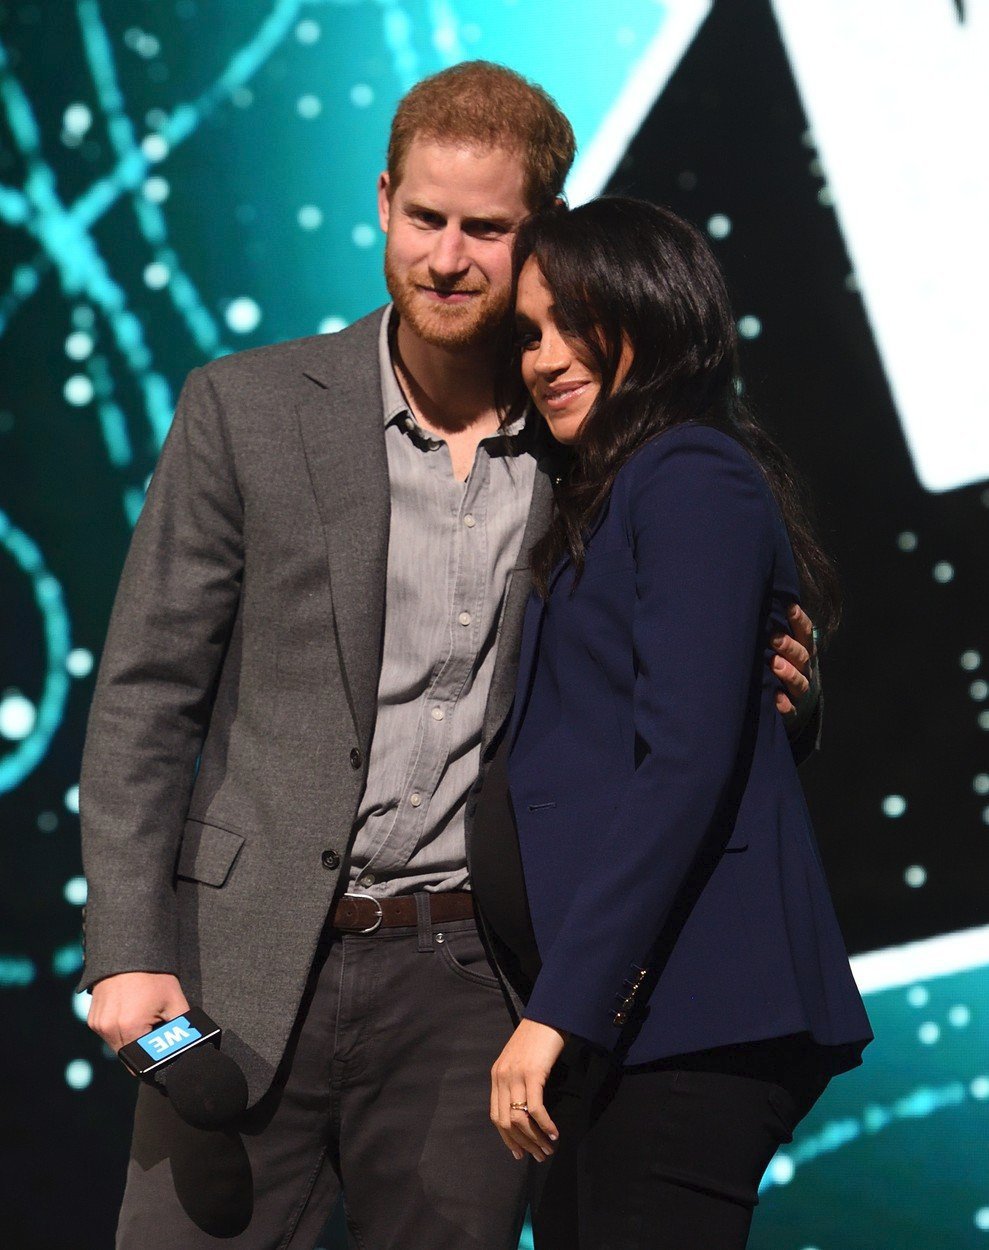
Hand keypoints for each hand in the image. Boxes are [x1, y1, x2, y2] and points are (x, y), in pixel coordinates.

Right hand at [87, 971, 190, 1057]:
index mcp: (130, 1028)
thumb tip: (188, 1044)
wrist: (130, 953)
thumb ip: (182, 1027)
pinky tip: (130, 1012)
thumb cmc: (154, 976)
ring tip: (141, 1017)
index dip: (152, 1060)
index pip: (140, 1064)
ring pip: (116, 1046)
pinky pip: (107, 1034)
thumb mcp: (175, 1001)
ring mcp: (98, 1024)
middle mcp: (109, 1029)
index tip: (160, 1052)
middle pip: (127, 1056)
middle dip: (141, 1050)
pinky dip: (119, 1030)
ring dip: (129, 1040)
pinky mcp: (92, 1019)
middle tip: (154, 1032)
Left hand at [490, 1018, 565, 1162]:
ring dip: (535, 1139)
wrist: (548, 1014)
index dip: (507, 1139)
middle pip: (507, 1122)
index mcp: (497, 1076)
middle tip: (539, 1156)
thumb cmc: (537, 1038)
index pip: (496, 1116)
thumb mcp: (520, 1061)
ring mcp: (515, 1075)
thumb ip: (517, 1082)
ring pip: (520, 1119)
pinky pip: (535, 1108)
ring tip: (548, 1149)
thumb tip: (526, 1111)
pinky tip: (554, 1133)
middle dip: (523, 1144)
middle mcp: (502, 1077)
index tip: (519, 1153)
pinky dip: (544, 1124)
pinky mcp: (532, 1073)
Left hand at [771, 603, 815, 716]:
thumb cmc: (781, 663)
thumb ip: (774, 628)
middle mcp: (804, 669)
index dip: (799, 620)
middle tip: (775, 638)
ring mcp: (799, 690)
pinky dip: (785, 705)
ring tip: (775, 664)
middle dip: (790, 647)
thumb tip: (755, 600)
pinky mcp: (793, 710)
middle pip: (802, 656)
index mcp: (803, 650)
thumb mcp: (781, 645)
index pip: (805, 633)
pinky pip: (791, 710)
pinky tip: (777, 698)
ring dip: (789, 673)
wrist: (792, 700)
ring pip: (799, 682)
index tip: (790, 607)